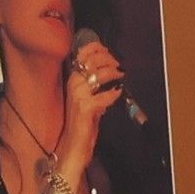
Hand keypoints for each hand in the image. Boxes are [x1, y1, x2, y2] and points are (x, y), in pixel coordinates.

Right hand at [54, 35, 126, 183]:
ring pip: (99, 74)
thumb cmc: (82, 123)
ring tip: (121, 75)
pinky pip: (105, 95)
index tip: (109, 52)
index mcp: (72, 80)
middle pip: (93, 60)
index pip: (82, 54)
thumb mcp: (87, 98)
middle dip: (109, 59)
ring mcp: (79, 96)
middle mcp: (73, 84)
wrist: (73, 145)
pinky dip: (114, 93)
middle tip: (119, 66)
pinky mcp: (86, 108)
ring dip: (114, 72)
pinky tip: (118, 93)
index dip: (97, 48)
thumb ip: (94, 85)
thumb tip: (110, 70)